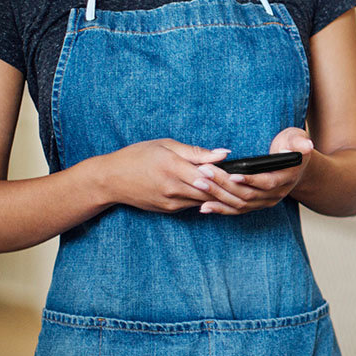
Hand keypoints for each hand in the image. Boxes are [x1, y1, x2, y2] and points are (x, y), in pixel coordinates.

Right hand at [101, 139, 230, 212]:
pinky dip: (203, 198)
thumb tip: (222, 153)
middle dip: (226, 188)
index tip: (240, 172)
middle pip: (209, 191)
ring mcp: (171, 201)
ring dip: (218, 195)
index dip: (226, 175)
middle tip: (243, 182)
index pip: (208, 175)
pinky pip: (192, 204)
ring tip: (232, 188)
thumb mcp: (165, 145)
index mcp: (173, 166)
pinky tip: (212, 192)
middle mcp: (173, 187)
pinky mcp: (169, 209)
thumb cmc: (137, 156)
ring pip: (203, 200)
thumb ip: (195, 152)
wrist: (112, 180)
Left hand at [195, 128, 313, 215]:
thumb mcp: (297, 138)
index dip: (250, 180)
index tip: (233, 175)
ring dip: (217, 196)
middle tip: (204, 172)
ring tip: (199, 184)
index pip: (267, 182)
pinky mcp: (254, 205)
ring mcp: (264, 202)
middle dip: (224, 184)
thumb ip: (299, 141)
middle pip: (247, 194)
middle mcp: (275, 194)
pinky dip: (220, 209)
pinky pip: (236, 210)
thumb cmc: (292, 146)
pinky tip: (203, 206)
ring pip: (239, 204)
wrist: (295, 165)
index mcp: (285, 178)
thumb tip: (306, 145)